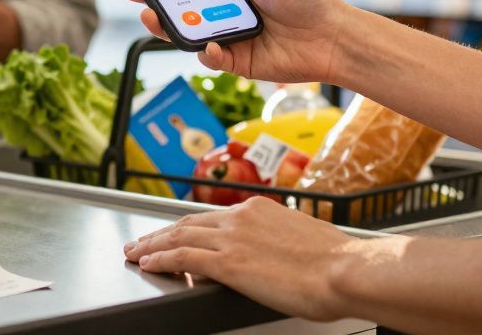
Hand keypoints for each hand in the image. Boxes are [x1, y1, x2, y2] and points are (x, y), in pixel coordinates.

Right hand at [121, 0, 350, 83]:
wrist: (334, 37)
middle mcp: (228, 11)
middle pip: (183, 6)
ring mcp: (231, 37)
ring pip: (190, 33)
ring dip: (167, 26)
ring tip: (151, 16)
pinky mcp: (238, 62)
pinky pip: (212, 58)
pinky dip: (206, 52)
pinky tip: (207, 43)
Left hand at [123, 197, 352, 321]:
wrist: (346, 271)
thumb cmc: (337, 265)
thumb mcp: (304, 243)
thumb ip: (281, 244)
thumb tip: (278, 258)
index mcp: (259, 209)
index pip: (213, 217)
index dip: (189, 226)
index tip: (176, 232)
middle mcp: (241, 217)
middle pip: (189, 222)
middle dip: (162, 233)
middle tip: (142, 241)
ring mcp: (232, 238)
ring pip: (179, 236)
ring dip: (153, 245)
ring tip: (135, 253)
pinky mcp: (227, 262)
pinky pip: (182, 257)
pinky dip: (161, 259)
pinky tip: (148, 264)